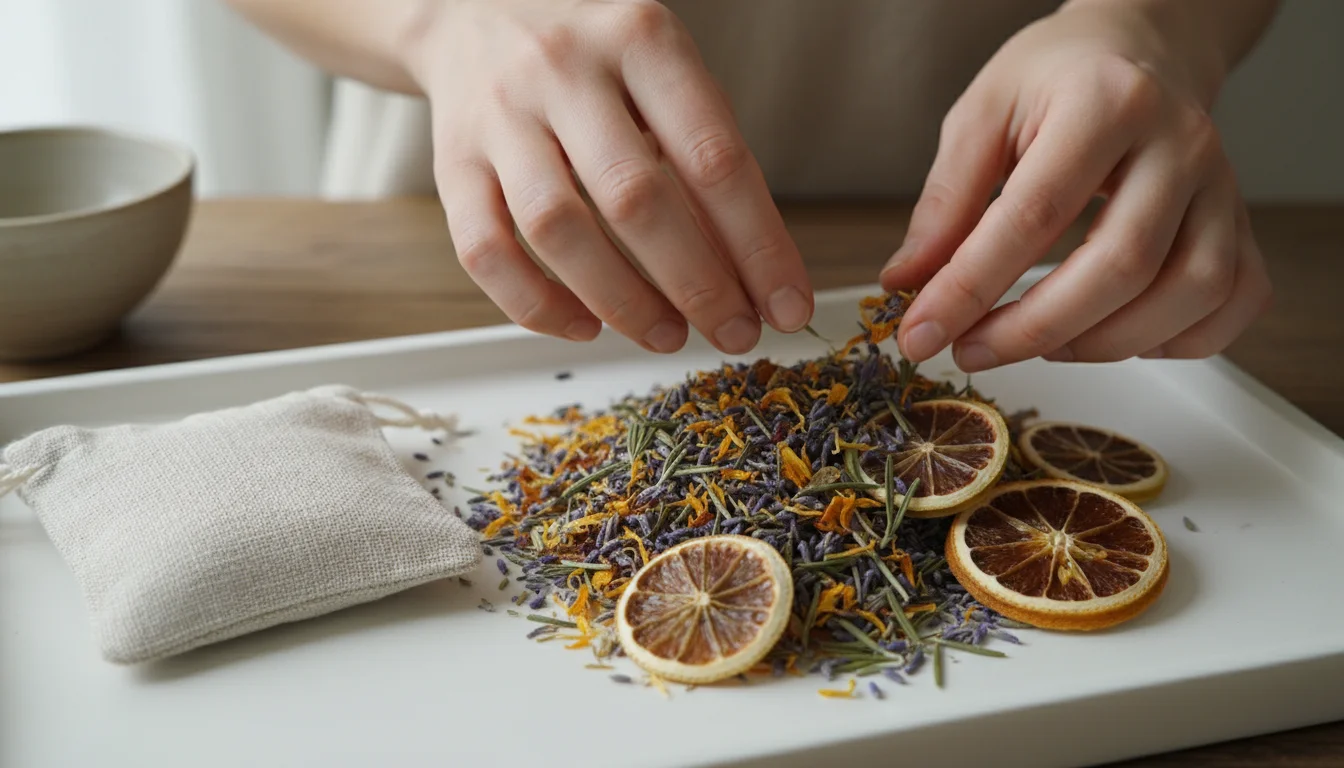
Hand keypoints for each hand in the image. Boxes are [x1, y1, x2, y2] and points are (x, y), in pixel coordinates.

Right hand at [405, 0, 812, 354]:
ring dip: (623, 302)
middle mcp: (563, 70)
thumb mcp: (664, 77)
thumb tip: (752, 273)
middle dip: (697, 284)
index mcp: (640, 40)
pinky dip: (538, 305)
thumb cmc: (595, 59)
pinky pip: (485, 252)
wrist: (475, 12)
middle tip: (734, 332)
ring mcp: (500, 116)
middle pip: (635, 199)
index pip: (713, 157)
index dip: (758, 245)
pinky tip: (587, 327)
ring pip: (557, 230)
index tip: (787, 305)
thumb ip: (705, 160)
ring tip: (669, 335)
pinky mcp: (452, 163)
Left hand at [882, 0, 1272, 370]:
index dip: (971, 287)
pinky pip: (1233, 300)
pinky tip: (1116, 335)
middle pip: (1120, 266)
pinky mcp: (1240, 220)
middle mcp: (1179, 143)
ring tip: (1037, 344)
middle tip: (970, 350)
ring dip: (1102, 343)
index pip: (1034, 216)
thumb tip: (907, 283)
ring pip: (1186, 294)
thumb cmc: (1057, 79)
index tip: (922, 333)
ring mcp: (1222, 185)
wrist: (1138, 45)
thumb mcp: (982, 115)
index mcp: (1106, 103)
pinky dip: (1180, 340)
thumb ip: (946, 202)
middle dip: (1033, 330)